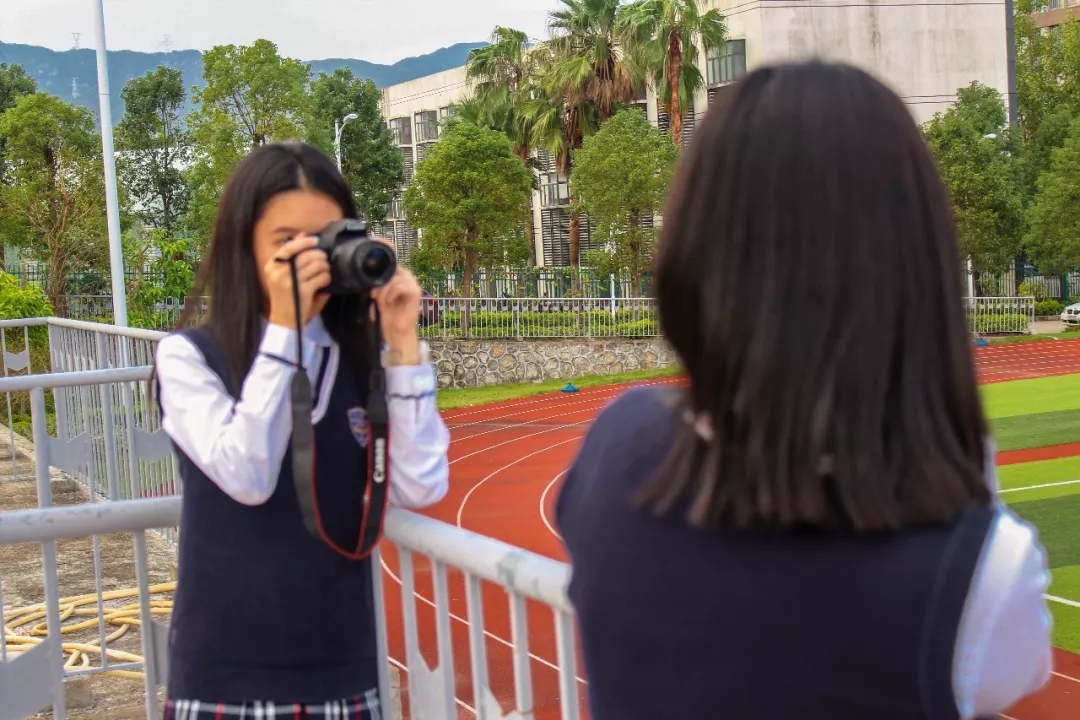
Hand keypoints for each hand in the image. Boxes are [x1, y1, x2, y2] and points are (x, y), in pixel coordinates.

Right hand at [265, 235, 329, 329]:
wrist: (284, 320)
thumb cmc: (285, 296)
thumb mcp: (282, 275)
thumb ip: (291, 255)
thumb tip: (302, 235)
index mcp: (272, 266)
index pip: (288, 248)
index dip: (304, 242)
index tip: (315, 240)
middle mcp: (279, 273)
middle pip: (305, 255)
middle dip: (319, 255)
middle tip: (324, 259)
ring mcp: (291, 283)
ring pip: (315, 265)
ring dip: (324, 266)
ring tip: (325, 270)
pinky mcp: (303, 292)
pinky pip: (321, 277)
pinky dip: (326, 277)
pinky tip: (325, 281)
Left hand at [370, 239, 421, 363]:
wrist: (395, 332)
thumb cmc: (385, 315)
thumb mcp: (374, 295)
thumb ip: (372, 283)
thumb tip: (359, 273)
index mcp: (396, 274)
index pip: (390, 257)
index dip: (383, 246)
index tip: (374, 240)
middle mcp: (405, 275)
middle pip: (390, 266)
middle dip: (378, 280)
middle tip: (372, 294)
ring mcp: (412, 282)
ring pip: (393, 277)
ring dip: (382, 290)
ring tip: (379, 301)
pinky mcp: (415, 291)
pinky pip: (398, 286)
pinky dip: (390, 294)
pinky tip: (387, 303)